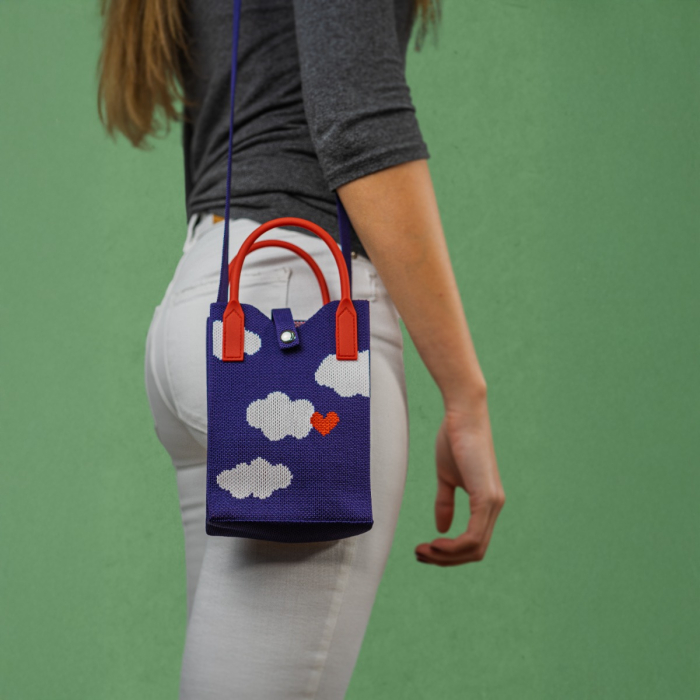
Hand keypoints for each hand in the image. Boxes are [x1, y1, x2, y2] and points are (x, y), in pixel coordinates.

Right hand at [415, 400, 504, 565]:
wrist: (462, 415)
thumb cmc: (454, 439)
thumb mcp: (446, 477)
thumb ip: (446, 502)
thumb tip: (442, 528)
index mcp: (486, 502)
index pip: (473, 542)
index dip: (449, 552)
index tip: (423, 548)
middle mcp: (495, 506)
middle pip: (474, 551)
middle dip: (445, 559)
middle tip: (419, 554)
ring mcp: (493, 503)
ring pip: (474, 548)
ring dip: (446, 556)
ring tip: (423, 550)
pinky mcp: (486, 497)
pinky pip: (473, 536)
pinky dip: (453, 547)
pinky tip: (435, 543)